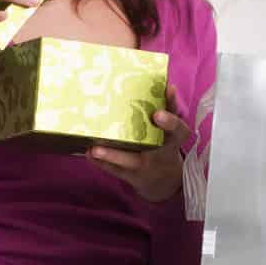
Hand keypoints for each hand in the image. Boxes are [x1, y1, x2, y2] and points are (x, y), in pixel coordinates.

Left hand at [87, 85, 189, 201]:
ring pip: (130, 161)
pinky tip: (88, 153)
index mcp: (173, 139)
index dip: (169, 122)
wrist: (165, 181)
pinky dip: (101, 163)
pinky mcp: (132, 176)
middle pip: (155, 147)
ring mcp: (146, 166)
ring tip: (94, 148)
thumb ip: (168, 108)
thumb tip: (165, 83)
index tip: (158, 113)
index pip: (177, 129)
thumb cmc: (166, 145)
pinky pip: (115, 170)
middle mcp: (161, 154)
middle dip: (137, 140)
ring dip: (112, 155)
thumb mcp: (173, 129)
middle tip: (133, 128)